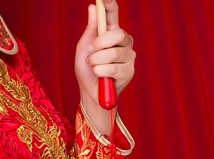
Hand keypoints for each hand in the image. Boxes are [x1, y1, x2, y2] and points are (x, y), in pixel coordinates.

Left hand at [74, 1, 135, 117]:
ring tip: (94, 68)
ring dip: (97, 61)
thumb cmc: (87, 71)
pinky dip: (101, 72)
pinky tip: (100, 77)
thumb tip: (93, 7)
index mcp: (111, 34)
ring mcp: (129, 57)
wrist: (90, 94)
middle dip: (101, 44)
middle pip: (118, 33)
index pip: (114, 15)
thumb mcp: (83, 49)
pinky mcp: (129, 72)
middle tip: (92, 52)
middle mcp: (124, 43)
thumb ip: (90, 30)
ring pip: (114, 53)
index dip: (110, 5)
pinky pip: (113, 68)